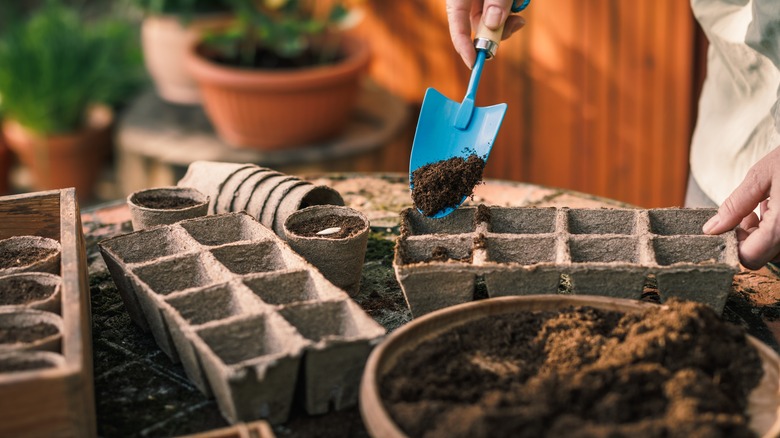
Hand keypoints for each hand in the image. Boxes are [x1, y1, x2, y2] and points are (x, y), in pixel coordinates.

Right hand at [446, 0, 525, 67]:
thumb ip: (495, 1)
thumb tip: (494, 24)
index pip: (457, 25)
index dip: (464, 46)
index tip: (474, 63)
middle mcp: (469, 0)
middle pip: (480, 25)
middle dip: (498, 31)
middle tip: (516, 23)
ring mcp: (482, 0)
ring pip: (495, 19)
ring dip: (510, 16)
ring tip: (517, 0)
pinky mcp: (495, 0)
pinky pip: (505, 9)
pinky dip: (514, 5)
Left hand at [703, 147, 779, 268]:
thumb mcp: (761, 176)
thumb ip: (735, 205)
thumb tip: (712, 228)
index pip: (750, 257)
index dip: (734, 243)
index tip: (731, 223)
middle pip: (764, 256)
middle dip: (749, 237)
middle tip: (749, 212)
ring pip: (777, 251)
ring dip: (765, 234)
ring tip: (767, 206)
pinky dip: (778, 229)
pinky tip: (779, 206)